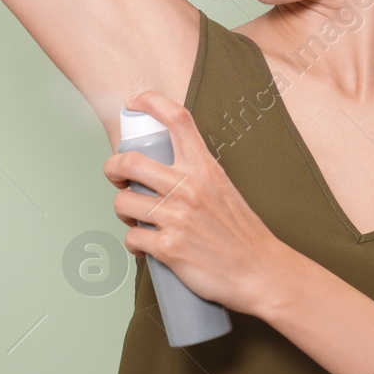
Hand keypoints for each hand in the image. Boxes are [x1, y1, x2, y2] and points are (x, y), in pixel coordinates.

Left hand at [104, 89, 293, 316]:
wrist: (260, 271)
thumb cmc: (243, 234)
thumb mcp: (224, 188)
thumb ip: (197, 175)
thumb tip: (163, 171)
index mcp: (205, 167)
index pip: (177, 118)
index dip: (150, 101)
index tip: (134, 101)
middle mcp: (188, 187)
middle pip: (130, 161)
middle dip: (113, 168)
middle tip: (117, 177)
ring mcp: (176, 217)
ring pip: (123, 203)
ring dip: (123, 211)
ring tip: (136, 219)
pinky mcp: (168, 247)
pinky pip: (132, 238)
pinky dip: (134, 243)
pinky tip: (146, 246)